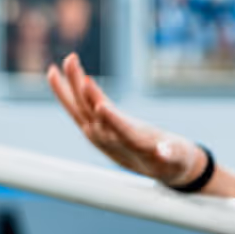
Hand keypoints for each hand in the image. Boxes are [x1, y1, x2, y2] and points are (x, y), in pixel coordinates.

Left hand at [47, 53, 206, 188]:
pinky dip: (69, 94)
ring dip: (68, 89)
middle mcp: (113, 142)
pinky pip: (80, 109)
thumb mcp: (176, 158)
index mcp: (135, 147)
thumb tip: (165, 151)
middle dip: (83, 91)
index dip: (112, 120)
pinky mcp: (100, 128)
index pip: (121, 132)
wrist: (165, 169)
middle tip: (72, 64)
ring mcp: (103, 135)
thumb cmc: (174, 159)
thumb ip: (171, 154)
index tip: (102, 106)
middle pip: (94, 115)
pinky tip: (59, 76)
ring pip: (81, 111)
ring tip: (57, 66)